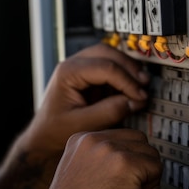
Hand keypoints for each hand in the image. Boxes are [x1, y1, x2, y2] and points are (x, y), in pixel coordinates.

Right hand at [0, 128, 161, 188]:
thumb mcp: (75, 171)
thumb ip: (95, 161)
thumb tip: (123, 167)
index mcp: (80, 139)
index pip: (120, 137)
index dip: (128, 159)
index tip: (125, 178)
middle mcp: (95, 139)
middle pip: (138, 140)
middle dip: (141, 163)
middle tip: (133, 187)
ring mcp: (110, 149)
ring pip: (150, 153)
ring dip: (149, 176)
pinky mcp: (126, 163)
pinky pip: (156, 168)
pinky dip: (152, 188)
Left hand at [26, 43, 149, 152]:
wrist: (44, 136)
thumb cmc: (56, 130)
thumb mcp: (83, 125)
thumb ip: (109, 112)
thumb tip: (135, 100)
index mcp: (67, 73)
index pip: (104, 67)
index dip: (126, 80)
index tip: (140, 96)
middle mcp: (72, 65)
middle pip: (107, 53)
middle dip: (129, 67)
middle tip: (144, 85)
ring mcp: (79, 68)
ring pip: (108, 56)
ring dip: (126, 69)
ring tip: (140, 87)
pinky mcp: (86, 77)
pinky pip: (108, 68)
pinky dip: (121, 75)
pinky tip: (130, 90)